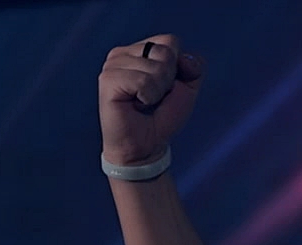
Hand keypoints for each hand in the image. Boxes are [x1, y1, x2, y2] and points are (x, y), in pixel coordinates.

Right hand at [98, 35, 205, 167]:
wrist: (146, 146)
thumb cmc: (163, 117)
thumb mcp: (186, 89)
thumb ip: (193, 68)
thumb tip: (184, 58)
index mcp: (139, 50)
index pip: (170, 41)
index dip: (178, 67)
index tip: (166, 88)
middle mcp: (122, 53)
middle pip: (165, 52)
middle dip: (168, 80)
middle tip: (154, 98)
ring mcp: (112, 64)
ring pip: (155, 68)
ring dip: (159, 92)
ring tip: (144, 102)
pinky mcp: (108, 79)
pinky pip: (144, 81)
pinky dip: (149, 97)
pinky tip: (136, 105)